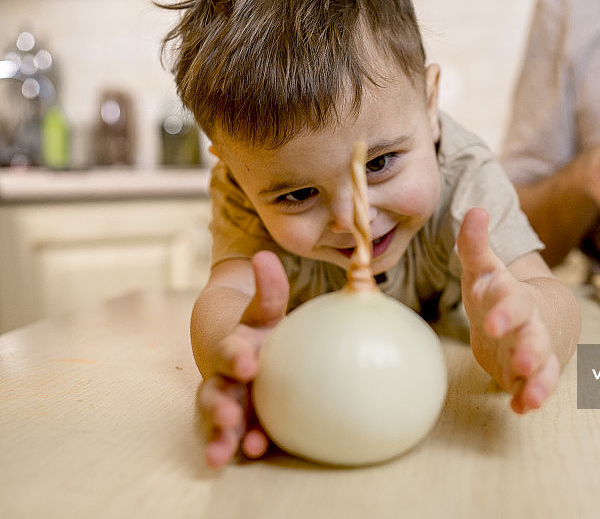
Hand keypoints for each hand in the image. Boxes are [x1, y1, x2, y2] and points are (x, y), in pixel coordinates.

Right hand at [196, 251, 288, 467]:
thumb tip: (265, 256)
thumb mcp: (266, 310)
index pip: (231, 351)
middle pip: (215, 392)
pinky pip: (233, 439)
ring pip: (218, 421)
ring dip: (220, 436)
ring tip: (224, 454)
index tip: (247, 363)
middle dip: (219, 406)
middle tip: (229, 416)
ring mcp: (228, 403)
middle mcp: (224, 377)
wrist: (246, 349)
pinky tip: (248, 457)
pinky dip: (233, 449)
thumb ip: (269, 288)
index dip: (235, 357)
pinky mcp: (238, 425)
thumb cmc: (263, 329)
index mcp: (234, 347)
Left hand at [457, 208, 559, 413]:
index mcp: (513, 298)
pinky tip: (521, 408)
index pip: (512, 302)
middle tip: (521, 360)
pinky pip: (534, 388)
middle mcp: (529, 325)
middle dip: (528, 349)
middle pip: (533, 337)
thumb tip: (475, 211)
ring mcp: (533, 351)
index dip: (505, 312)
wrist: (532, 316)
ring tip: (532, 397)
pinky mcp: (530, 375)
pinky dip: (528, 398)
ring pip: (543, 367)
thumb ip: (475, 245)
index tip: (493, 323)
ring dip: (538, 380)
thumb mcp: (484, 270)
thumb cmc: (499, 293)